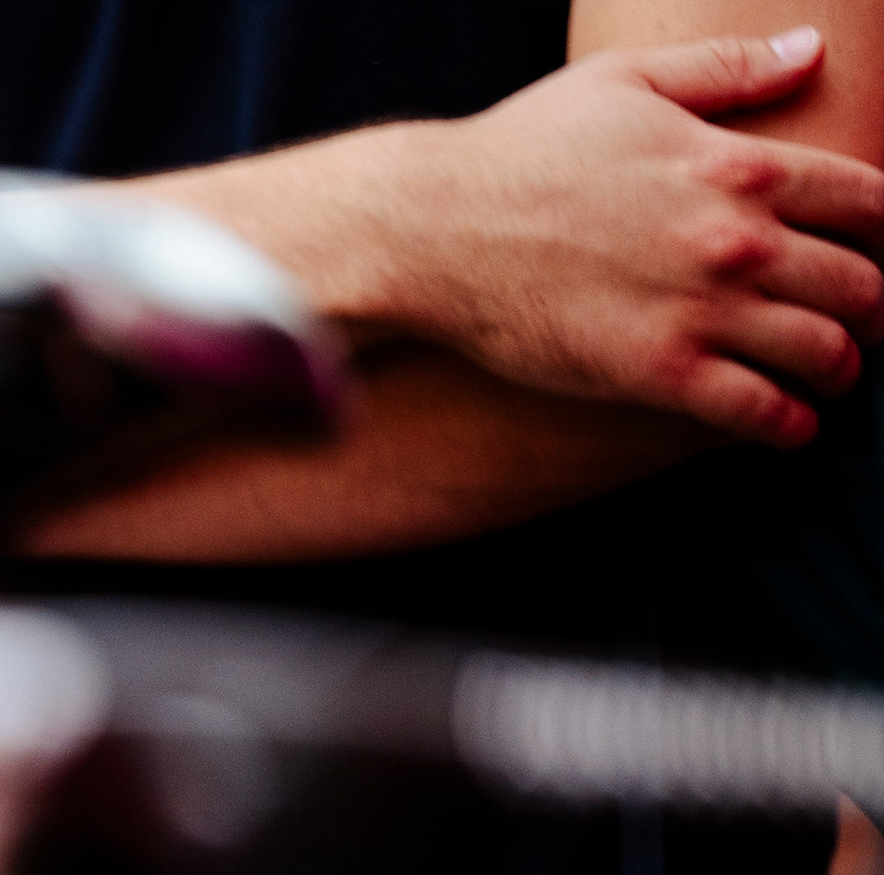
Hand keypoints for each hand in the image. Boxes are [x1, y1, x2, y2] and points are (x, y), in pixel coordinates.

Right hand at [373, 30, 883, 443]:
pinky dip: (791, 426)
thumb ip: (729, 69)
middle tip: (868, 322)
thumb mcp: (626, 82)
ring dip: (842, 368)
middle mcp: (739, 240)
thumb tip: (812, 49)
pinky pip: (756, 411)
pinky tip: (792, 428)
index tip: (879, 250)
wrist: (433, 231)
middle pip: (861, 283)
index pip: (869, 202)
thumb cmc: (521, 152)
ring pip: (823, 350)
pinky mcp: (655, 373)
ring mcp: (700, 310)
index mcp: (742, 165)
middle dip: (878, 308)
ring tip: (833, 376)